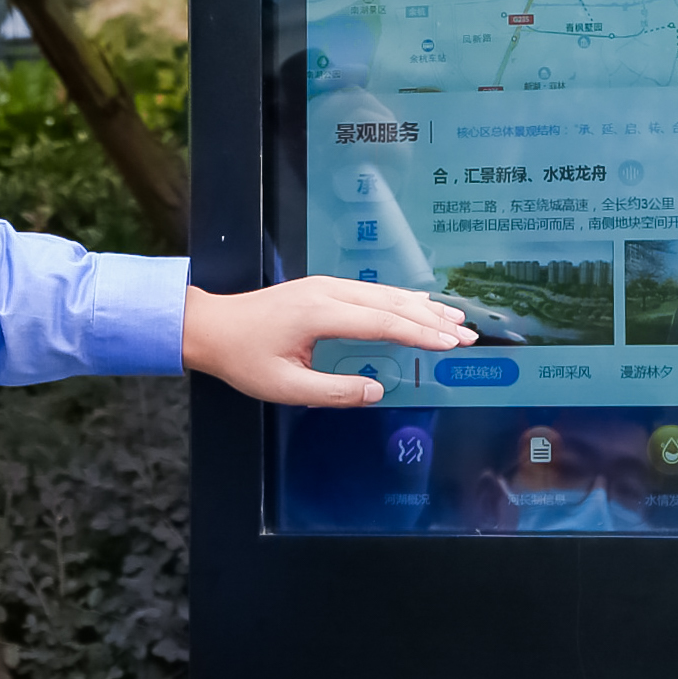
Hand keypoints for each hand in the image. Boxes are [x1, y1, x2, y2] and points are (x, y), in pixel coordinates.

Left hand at [181, 278, 476, 405]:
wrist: (210, 326)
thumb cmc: (242, 358)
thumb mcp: (284, 387)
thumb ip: (333, 391)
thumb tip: (376, 390)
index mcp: (320, 314)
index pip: (383, 322)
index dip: (421, 334)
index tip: (451, 344)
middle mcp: (327, 292)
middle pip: (391, 303)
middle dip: (432, 319)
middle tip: (467, 334)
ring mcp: (325, 286)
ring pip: (384, 293)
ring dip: (421, 306)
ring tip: (455, 318)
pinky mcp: (322, 288)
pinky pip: (371, 292)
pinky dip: (400, 301)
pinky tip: (417, 307)